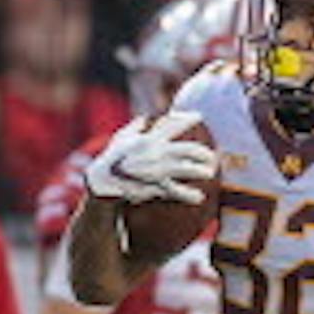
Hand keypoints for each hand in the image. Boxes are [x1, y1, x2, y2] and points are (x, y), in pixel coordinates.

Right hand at [84, 112, 216, 203]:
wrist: (102, 182)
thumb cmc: (110, 160)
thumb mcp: (120, 140)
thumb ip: (133, 128)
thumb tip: (142, 118)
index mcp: (149, 139)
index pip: (172, 124)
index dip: (187, 118)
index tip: (199, 116)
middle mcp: (155, 152)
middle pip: (187, 149)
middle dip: (202, 152)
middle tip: (212, 156)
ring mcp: (156, 169)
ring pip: (186, 168)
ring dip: (201, 170)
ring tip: (210, 172)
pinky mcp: (155, 186)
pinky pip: (177, 191)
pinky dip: (189, 195)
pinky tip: (199, 197)